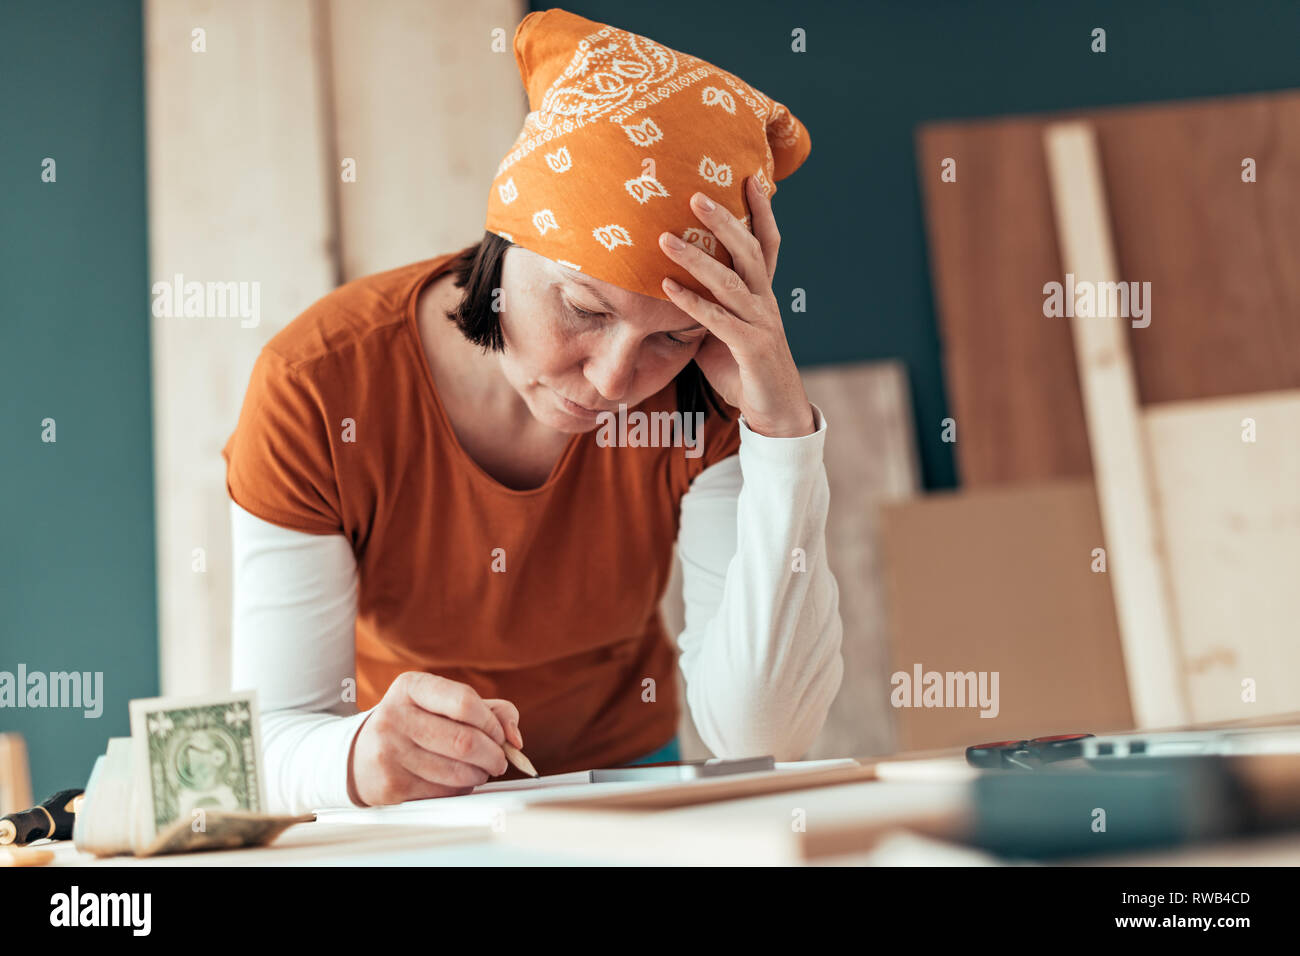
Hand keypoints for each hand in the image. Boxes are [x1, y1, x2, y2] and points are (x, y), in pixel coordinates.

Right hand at [347, 672, 524, 806]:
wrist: (359, 754)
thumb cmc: (415, 724)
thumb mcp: (443, 703)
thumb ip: (489, 709)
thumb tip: (514, 738)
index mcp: (410, 687)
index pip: (465, 703)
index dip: (492, 723)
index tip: (500, 735)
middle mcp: (394, 716)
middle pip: (465, 741)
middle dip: (494, 755)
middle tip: (499, 760)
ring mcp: (389, 751)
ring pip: (457, 771)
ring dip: (480, 775)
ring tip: (481, 770)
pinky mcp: (390, 784)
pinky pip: (443, 791)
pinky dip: (461, 789)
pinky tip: (457, 780)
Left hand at [659, 175, 814, 437]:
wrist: (776, 413)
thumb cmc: (745, 371)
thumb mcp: (723, 333)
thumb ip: (706, 308)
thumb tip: (671, 288)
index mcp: (762, 295)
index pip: (767, 245)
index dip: (761, 211)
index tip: (751, 177)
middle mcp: (765, 303)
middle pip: (749, 252)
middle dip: (724, 221)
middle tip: (695, 194)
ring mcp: (761, 325)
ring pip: (729, 282)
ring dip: (696, 258)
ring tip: (664, 238)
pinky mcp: (751, 349)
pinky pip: (718, 321)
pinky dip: (691, 303)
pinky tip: (667, 287)